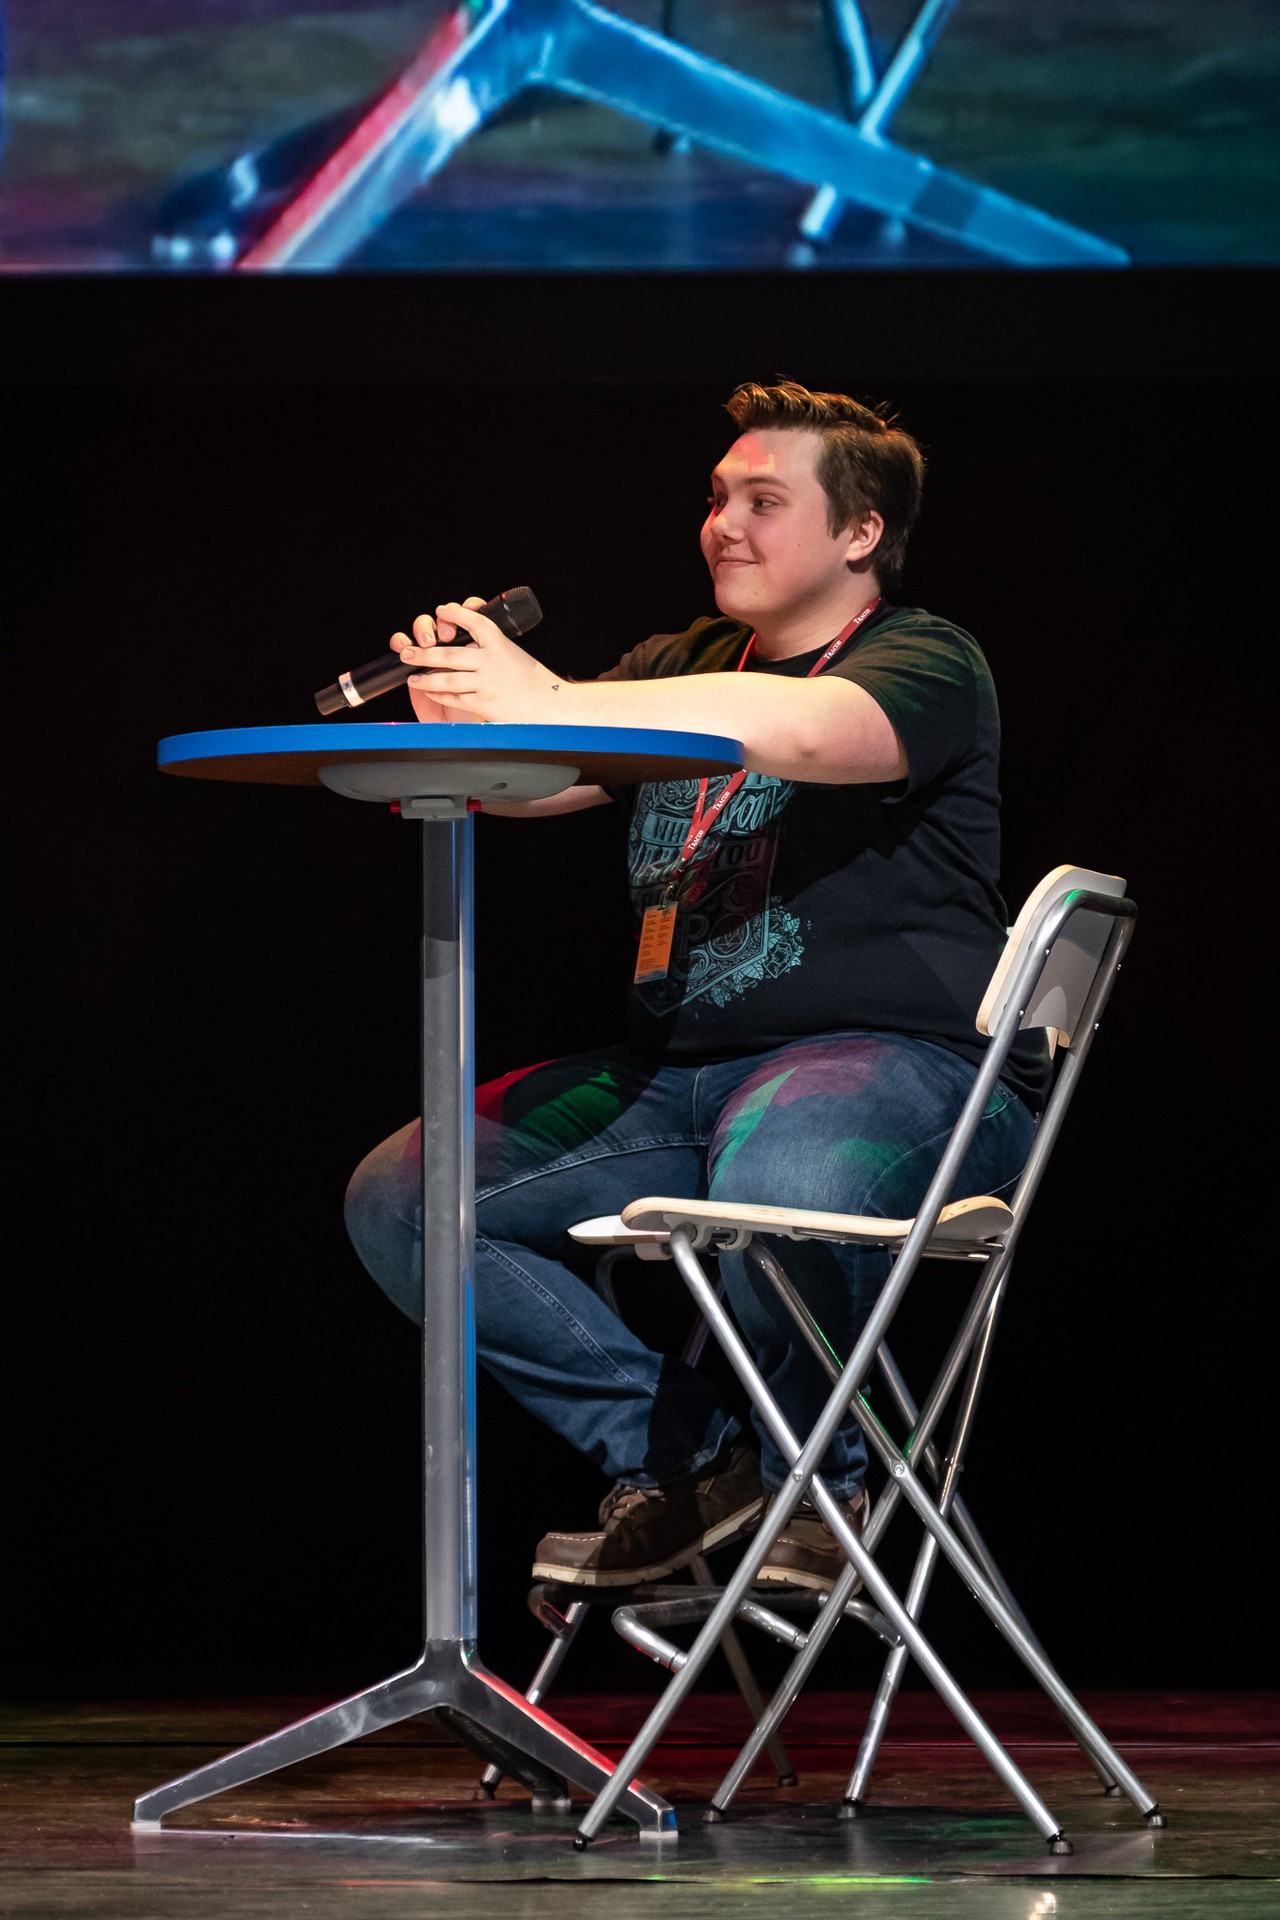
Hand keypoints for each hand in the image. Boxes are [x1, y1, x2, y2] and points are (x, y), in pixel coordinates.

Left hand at [397, 597, 565, 722]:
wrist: (550, 706)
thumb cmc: (533, 681)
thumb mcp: (514, 654)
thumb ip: (491, 647)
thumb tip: (466, 640)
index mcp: (500, 644)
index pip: (474, 622)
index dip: (455, 614)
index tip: (441, 610)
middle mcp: (492, 662)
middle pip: (449, 653)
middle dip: (423, 653)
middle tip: (406, 652)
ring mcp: (487, 684)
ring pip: (447, 678)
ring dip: (426, 677)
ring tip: (412, 677)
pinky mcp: (484, 704)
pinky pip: (455, 698)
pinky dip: (440, 694)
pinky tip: (431, 691)